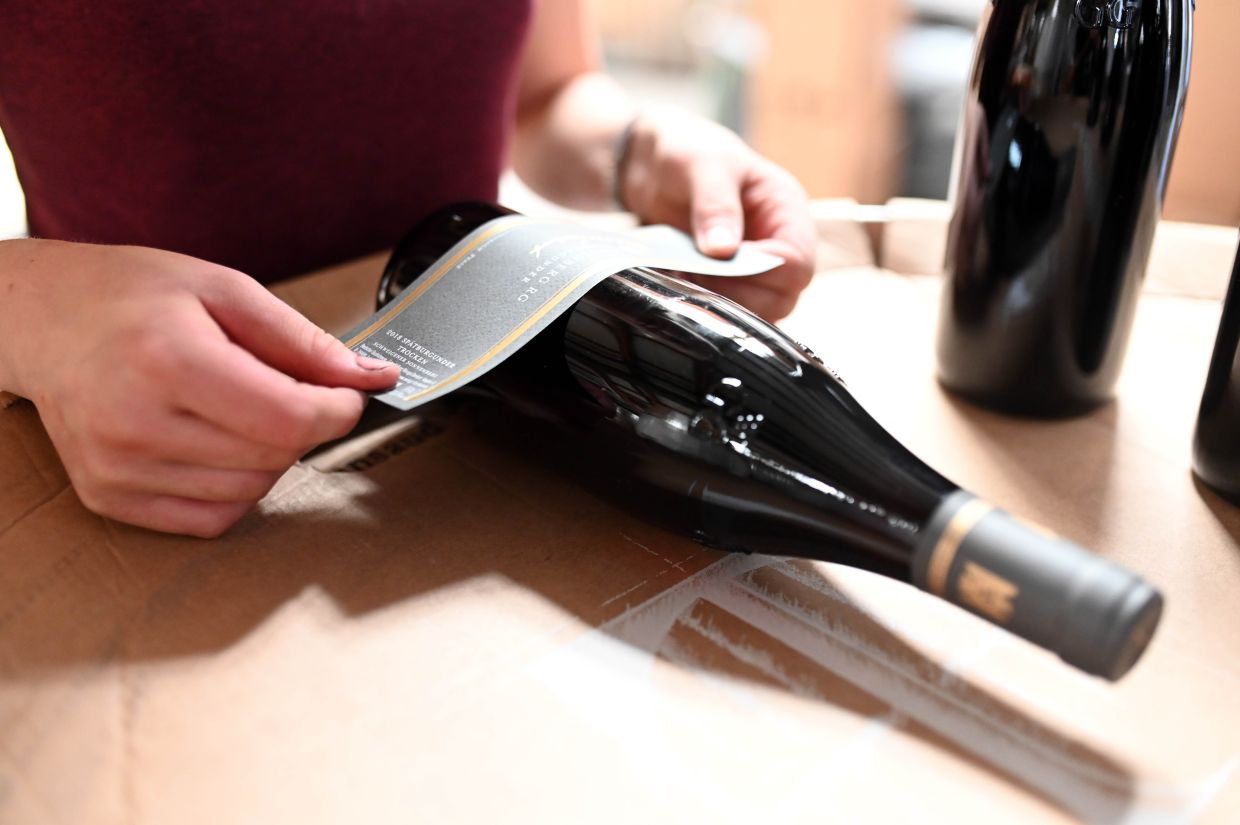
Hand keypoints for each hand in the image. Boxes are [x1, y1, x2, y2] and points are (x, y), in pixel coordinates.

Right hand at [0, 240, 397, 536]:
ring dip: (269, 455)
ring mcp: (118, 469)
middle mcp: (136, 423)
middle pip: (276, 456)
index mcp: (168, 361)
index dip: (337, 410)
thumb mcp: (225, 290)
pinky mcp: (110, 498)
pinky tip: (214, 441)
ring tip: (235, 407)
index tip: (344, 393)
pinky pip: (213, 517)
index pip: (289, 419)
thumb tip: (371, 377)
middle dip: (302, 425)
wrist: (44, 320)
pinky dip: (235, 485)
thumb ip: (302, 340)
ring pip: (252, 490)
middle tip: (282, 388)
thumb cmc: (131, 296)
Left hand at [616, 107, 815, 320]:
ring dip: (721, 303)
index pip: (799, 261)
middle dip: (740, 292)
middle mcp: (776, 241)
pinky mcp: (728, 281)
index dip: (766, 270)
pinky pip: (730, 310)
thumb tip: (723, 251)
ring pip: (758, 311)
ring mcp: (753, 266)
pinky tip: (681, 284)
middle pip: (783, 296)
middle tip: (697, 272)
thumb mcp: (702, 164)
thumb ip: (715, 204)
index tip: (722, 259)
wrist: (649, 162)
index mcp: (785, 208)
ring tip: (685, 277)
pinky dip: (707, 307)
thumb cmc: (686, 149)